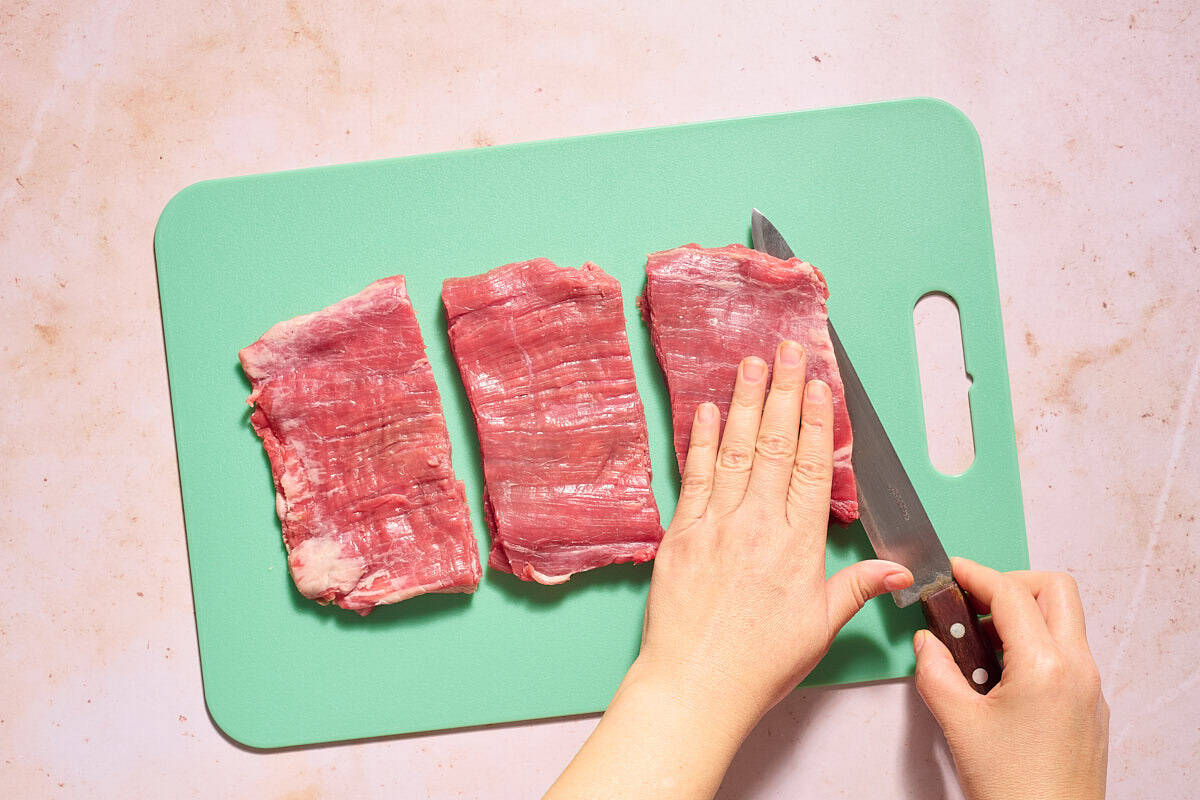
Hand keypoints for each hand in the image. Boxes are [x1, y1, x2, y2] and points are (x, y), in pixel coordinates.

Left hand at [633, 340, 912, 723]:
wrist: (696, 685)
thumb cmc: (758, 663)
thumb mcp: (820, 627)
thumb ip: (857, 586)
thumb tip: (899, 569)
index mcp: (797, 545)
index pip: (811, 468)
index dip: (816, 421)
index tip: (819, 384)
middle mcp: (757, 525)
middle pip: (774, 445)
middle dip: (783, 391)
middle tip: (788, 350)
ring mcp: (715, 525)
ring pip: (735, 450)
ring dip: (744, 402)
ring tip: (751, 363)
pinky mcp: (679, 534)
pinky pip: (693, 477)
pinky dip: (700, 441)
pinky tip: (706, 411)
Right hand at [914, 558, 1108, 799]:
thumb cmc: (1014, 789)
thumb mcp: (958, 724)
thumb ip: (935, 672)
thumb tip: (927, 643)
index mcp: (1046, 666)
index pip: (1011, 593)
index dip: (974, 574)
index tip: (950, 573)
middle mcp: (1078, 669)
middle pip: (1054, 590)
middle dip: (1010, 584)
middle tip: (972, 601)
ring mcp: (1091, 688)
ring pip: (1064, 620)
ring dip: (1023, 614)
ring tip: (979, 642)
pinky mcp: (1090, 707)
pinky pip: (1067, 652)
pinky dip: (1035, 643)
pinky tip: (1000, 673)